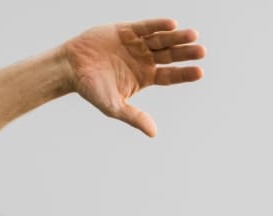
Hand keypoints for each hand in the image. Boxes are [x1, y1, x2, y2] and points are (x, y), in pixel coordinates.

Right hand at [61, 18, 205, 136]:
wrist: (70, 68)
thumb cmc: (92, 89)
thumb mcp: (114, 107)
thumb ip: (134, 117)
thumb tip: (153, 133)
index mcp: (145, 76)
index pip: (170, 75)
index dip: (185, 73)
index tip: (200, 72)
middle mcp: (144, 59)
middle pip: (170, 55)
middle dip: (186, 53)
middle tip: (201, 51)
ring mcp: (137, 43)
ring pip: (161, 40)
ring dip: (177, 38)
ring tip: (192, 35)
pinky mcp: (126, 30)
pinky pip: (145, 27)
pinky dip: (158, 25)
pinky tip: (172, 24)